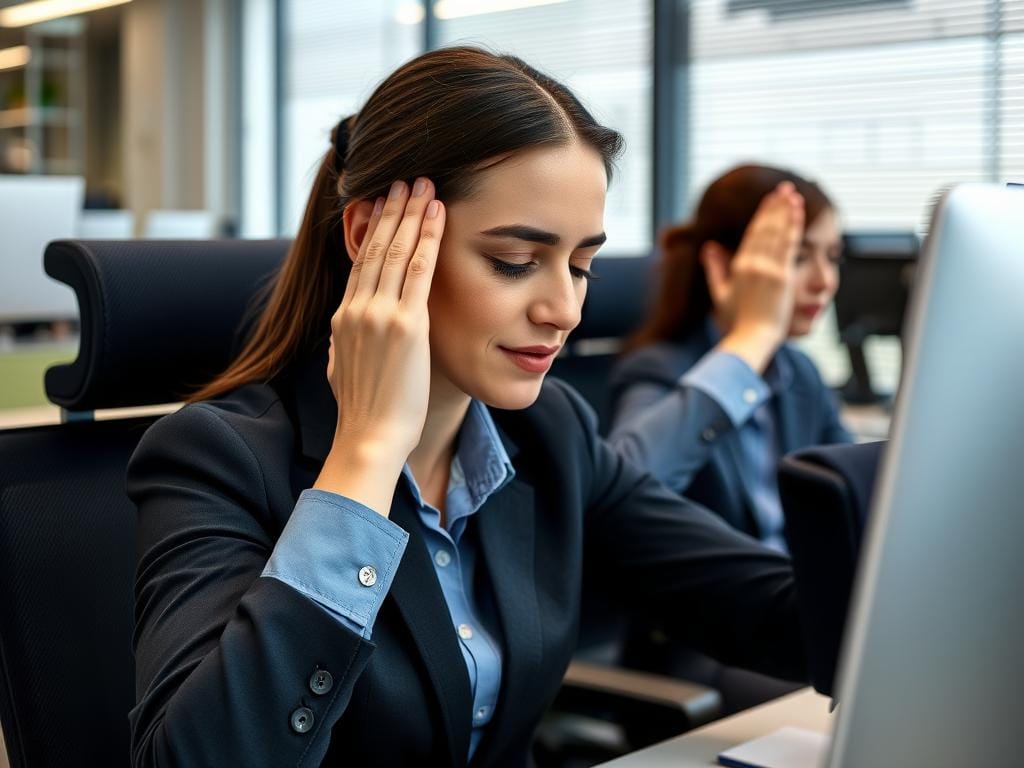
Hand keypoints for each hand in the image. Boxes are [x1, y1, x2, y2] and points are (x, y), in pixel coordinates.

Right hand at [315, 178, 445, 512]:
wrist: (369, 437)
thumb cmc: (363, 412)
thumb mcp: (342, 370)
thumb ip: (344, 345)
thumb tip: (343, 336)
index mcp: (343, 318)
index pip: (360, 262)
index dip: (372, 229)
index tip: (383, 204)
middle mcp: (357, 309)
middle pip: (376, 246)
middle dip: (392, 209)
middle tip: (405, 178)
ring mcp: (379, 314)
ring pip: (397, 250)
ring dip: (412, 213)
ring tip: (424, 184)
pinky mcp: (406, 325)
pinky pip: (420, 271)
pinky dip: (429, 239)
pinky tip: (439, 215)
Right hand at [704, 181, 804, 372]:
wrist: (751, 337)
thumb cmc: (736, 321)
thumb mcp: (720, 293)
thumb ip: (714, 269)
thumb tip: (707, 248)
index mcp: (738, 266)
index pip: (752, 233)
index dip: (763, 214)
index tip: (770, 199)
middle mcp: (752, 263)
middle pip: (766, 228)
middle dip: (775, 206)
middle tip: (784, 189)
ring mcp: (768, 269)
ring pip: (777, 232)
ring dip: (786, 211)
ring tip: (793, 195)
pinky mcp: (782, 276)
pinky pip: (789, 245)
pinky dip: (794, 226)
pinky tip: (798, 212)